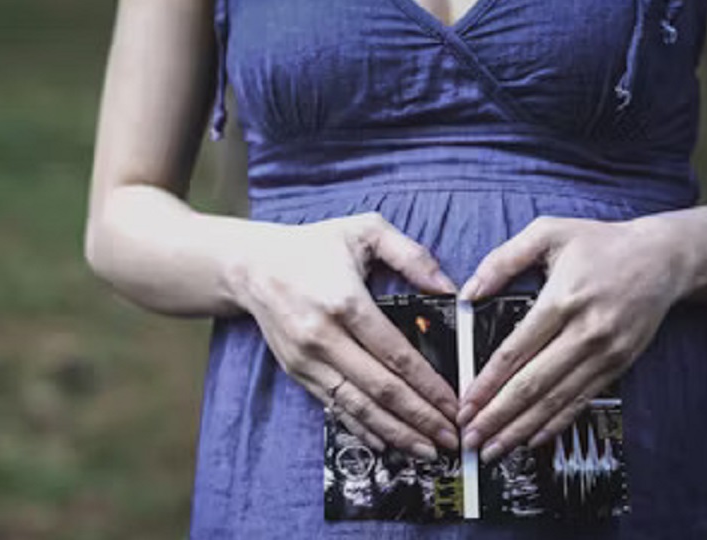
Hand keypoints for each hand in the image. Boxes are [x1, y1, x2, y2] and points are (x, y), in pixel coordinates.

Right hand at [229, 212, 460, 458]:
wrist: (252, 265)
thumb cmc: (313, 246)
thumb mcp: (365, 230)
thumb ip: (412, 255)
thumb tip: (449, 289)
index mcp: (345, 302)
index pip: (396, 355)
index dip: (429, 385)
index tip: (455, 405)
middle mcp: (323, 336)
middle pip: (380, 389)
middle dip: (420, 418)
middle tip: (451, 438)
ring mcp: (307, 359)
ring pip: (357, 406)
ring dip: (396, 432)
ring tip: (427, 449)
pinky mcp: (297, 372)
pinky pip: (334, 407)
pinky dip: (362, 429)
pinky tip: (388, 443)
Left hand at [455, 216, 691, 462]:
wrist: (665, 257)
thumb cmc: (601, 243)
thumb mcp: (548, 232)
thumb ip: (503, 260)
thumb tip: (468, 292)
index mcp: (563, 300)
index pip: (516, 351)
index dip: (488, 382)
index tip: (465, 403)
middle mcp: (586, 332)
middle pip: (533, 384)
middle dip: (497, 416)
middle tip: (470, 437)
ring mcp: (605, 353)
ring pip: (556, 400)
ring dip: (521, 428)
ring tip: (493, 448)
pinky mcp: (618, 365)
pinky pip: (581, 400)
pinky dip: (556, 423)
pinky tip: (532, 439)